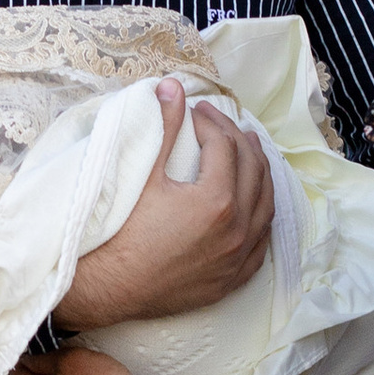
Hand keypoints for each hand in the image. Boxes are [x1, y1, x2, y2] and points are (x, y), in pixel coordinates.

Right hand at [53, 80, 272, 329]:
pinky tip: (256, 202)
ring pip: (266, 205)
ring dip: (260, 174)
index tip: (195, 113)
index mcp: (216, 201)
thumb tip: (172, 86)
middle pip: (253, 170)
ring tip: (249, 152)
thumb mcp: (143, 176)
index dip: (210, 122)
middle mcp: (236, 229)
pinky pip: (261, 242)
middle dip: (238, 140)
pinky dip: (261, 215)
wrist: (107, 288)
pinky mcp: (232, 278)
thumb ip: (164, 127)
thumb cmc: (120, 233)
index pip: (224, 147)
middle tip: (221, 124)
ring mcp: (237, 257)